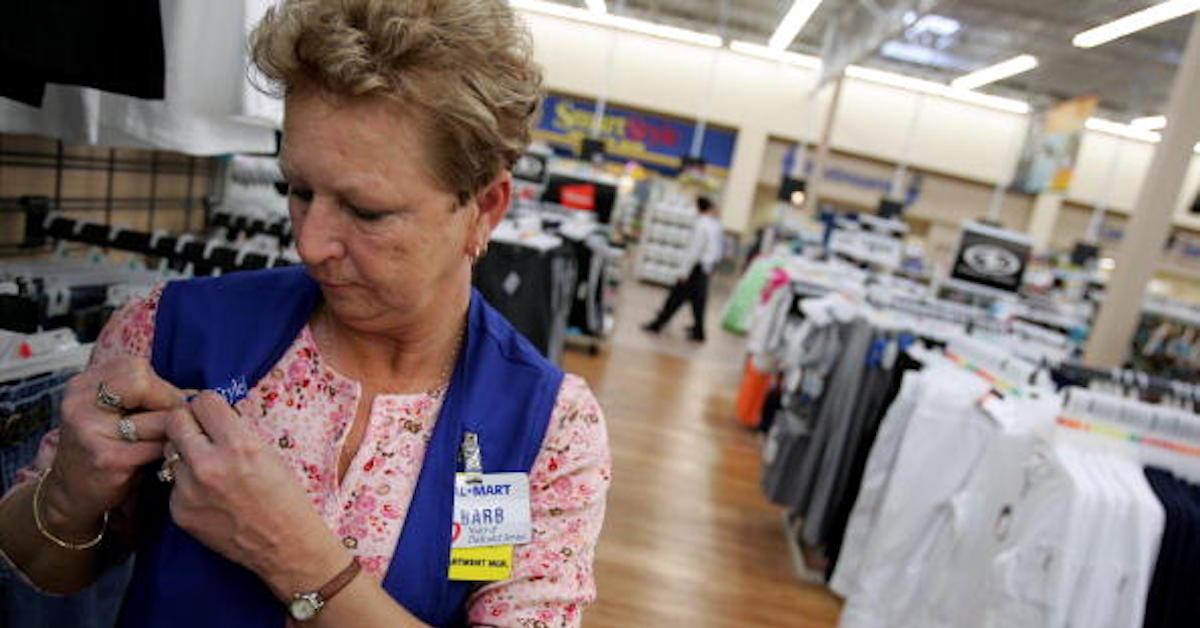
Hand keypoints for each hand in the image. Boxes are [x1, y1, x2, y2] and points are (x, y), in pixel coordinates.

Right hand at [45, 358, 186, 533]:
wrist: (73, 492)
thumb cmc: (105, 447)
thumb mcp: (113, 412)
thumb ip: (147, 395)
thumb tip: (197, 395)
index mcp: (83, 386)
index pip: (135, 367)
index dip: (161, 385)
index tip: (169, 402)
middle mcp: (80, 404)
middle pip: (143, 384)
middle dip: (168, 402)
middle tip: (177, 421)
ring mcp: (91, 432)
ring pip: (157, 418)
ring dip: (174, 430)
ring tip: (172, 440)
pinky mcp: (108, 459)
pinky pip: (158, 446)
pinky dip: (169, 450)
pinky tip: (166, 457)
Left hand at [165, 392, 346, 598]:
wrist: (286, 545)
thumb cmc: (286, 496)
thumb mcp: (268, 451)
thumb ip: (235, 430)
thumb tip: (209, 412)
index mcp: (238, 444)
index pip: (203, 401)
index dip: (210, 406)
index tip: (214, 414)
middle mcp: (208, 464)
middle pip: (175, 421)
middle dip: (189, 422)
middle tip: (202, 433)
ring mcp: (189, 491)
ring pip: (171, 453)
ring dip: (186, 455)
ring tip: (211, 469)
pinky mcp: (179, 512)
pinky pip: (174, 484)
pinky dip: (188, 484)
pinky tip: (210, 496)